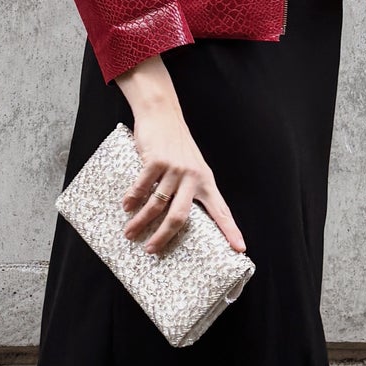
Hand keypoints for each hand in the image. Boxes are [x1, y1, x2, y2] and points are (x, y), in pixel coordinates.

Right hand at [113, 57, 245, 256]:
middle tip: (152, 250)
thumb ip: (190, 189)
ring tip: (130, 232)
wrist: (163, 115)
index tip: (239, 249)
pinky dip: (132, 199)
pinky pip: (142, 186)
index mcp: (206, 182)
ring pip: (157, 204)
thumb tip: (175, 218)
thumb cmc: (176, 145)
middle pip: (180, 216)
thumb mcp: (192, 167)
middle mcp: (193, 177)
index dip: (231, 230)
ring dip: (140, 221)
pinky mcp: (157, 160)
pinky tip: (126, 207)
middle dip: (164, 237)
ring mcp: (175, 168)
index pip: (221, 210)